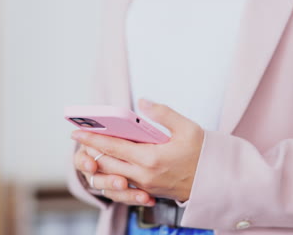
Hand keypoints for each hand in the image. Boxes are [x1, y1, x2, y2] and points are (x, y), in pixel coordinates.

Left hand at [72, 99, 204, 201]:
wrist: (216, 183)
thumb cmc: (203, 154)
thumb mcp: (187, 128)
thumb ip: (163, 113)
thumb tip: (142, 101)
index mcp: (151, 158)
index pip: (113, 146)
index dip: (93, 137)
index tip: (76, 131)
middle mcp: (144, 175)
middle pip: (107, 163)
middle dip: (91, 150)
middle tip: (80, 137)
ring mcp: (145, 186)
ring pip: (112, 175)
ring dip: (99, 162)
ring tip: (92, 148)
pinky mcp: (148, 191)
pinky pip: (123, 183)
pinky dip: (112, 173)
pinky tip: (110, 163)